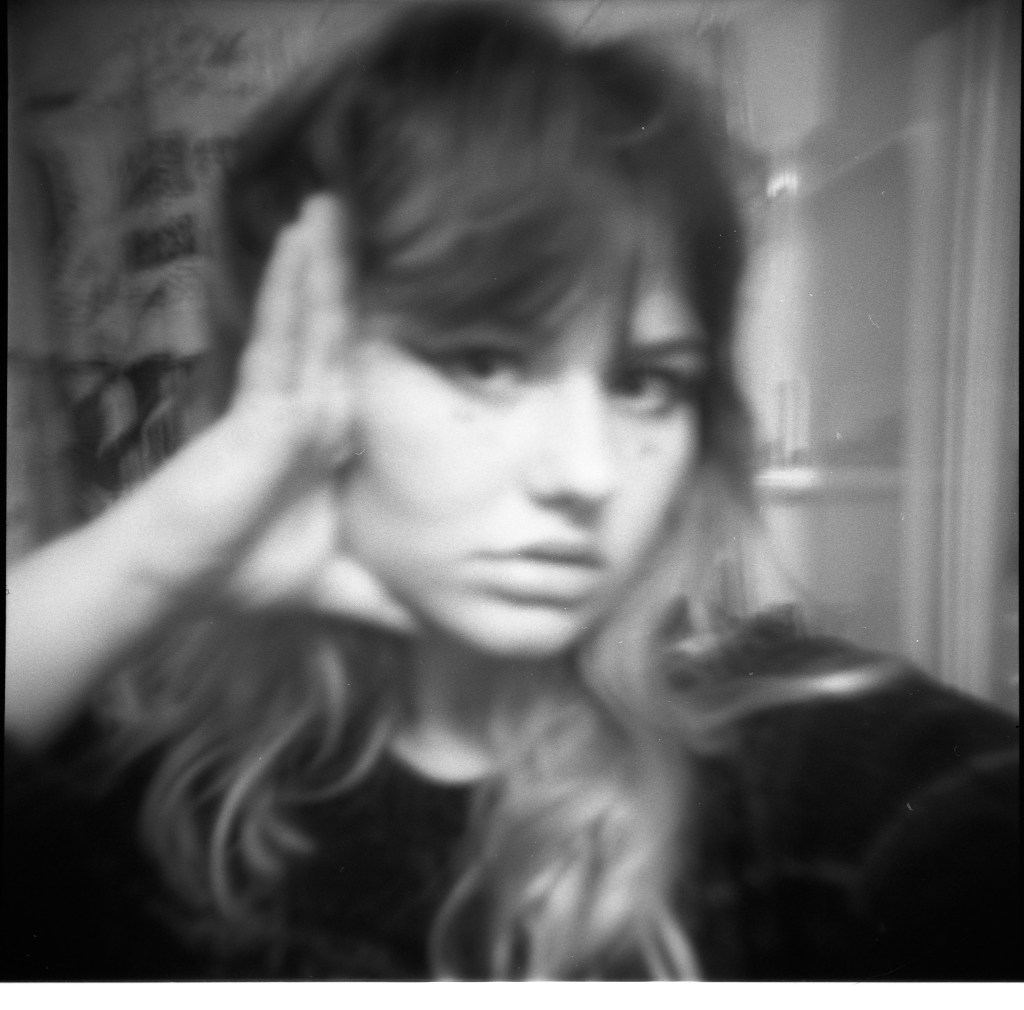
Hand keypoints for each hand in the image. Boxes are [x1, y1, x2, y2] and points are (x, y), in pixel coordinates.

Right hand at [120, 195, 414, 631]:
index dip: (379, 326)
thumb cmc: (248, 573)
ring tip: (333, 205)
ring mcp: (283, 402)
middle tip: (366, 215)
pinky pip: (281, 337)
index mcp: (330, 440)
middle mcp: (311, 410)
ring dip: (322, 263)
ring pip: (310, 320)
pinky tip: (301, 245)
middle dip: (348, 276)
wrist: (182, 582)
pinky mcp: (259, 406)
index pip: (360, 369)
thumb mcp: (339, 584)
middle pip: (337, 330)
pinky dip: (291, 291)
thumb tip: (435, 623)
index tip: (412, 287)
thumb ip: (383, 595)